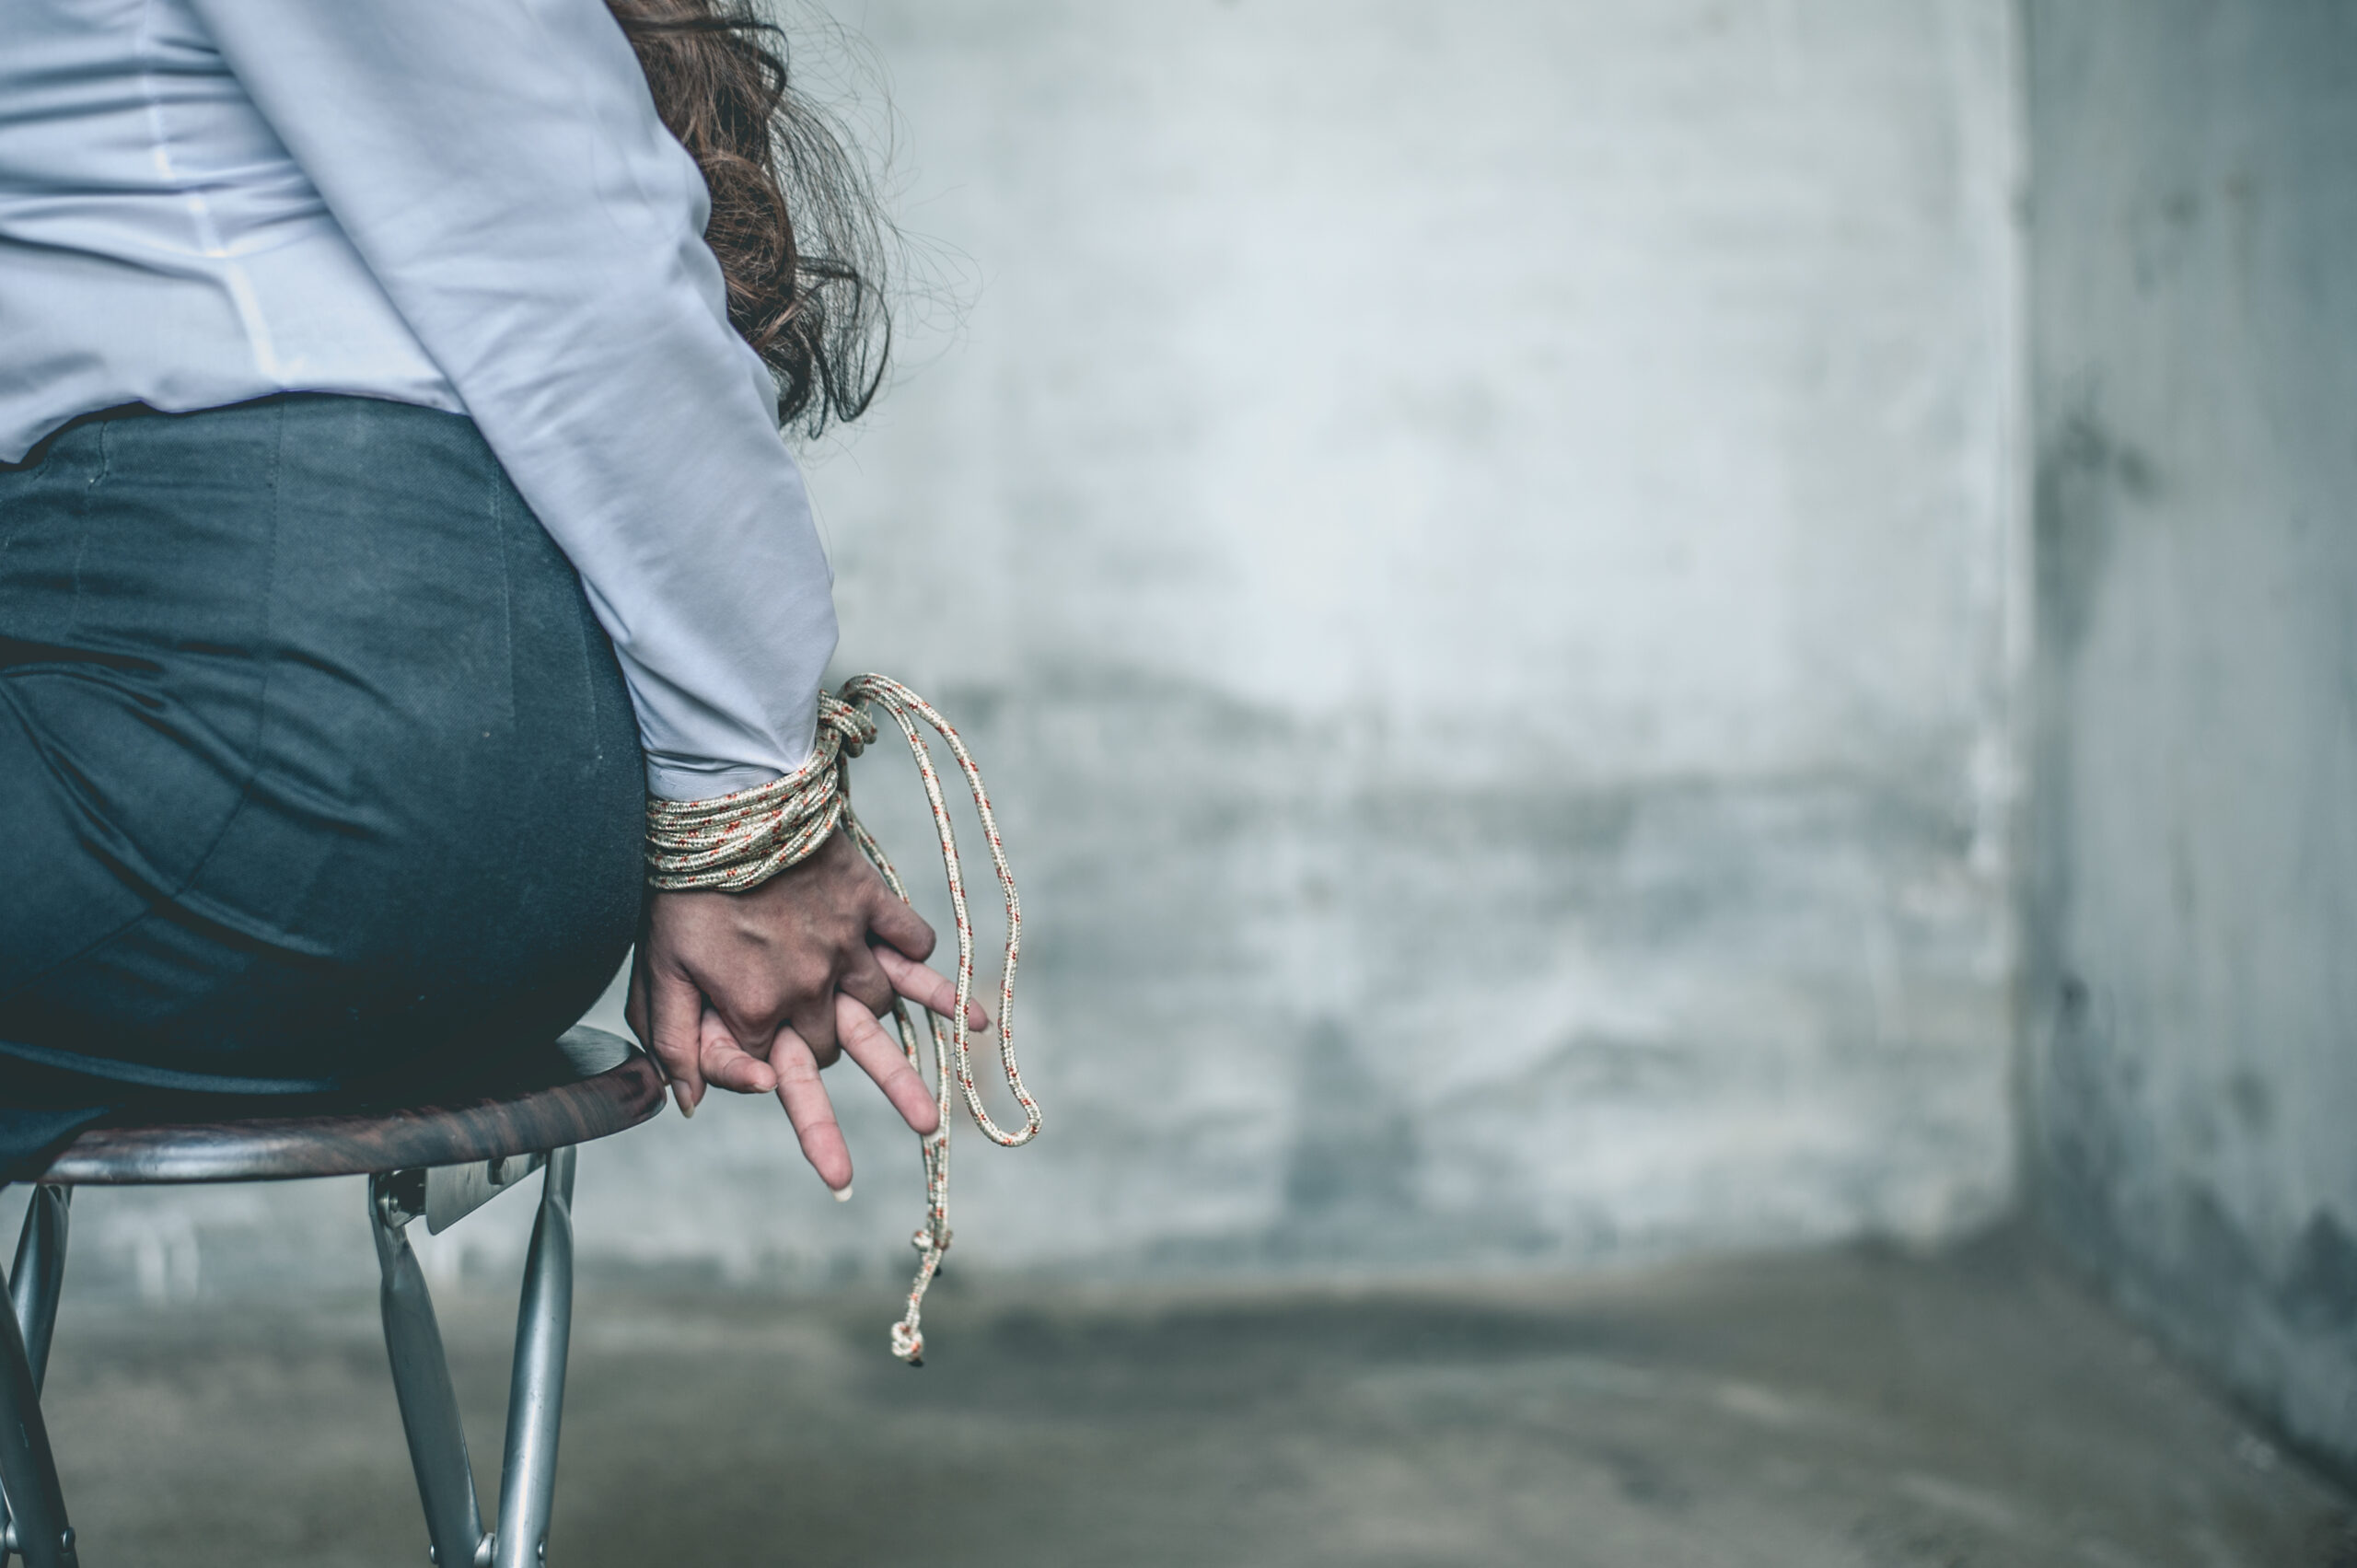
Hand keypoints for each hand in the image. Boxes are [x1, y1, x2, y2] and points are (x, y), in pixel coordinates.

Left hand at [625, 829, 986, 1189]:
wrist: (725, 807)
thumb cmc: (681, 892)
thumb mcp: (660, 972)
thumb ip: (674, 1042)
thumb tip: (690, 1103)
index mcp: (762, 1010)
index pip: (787, 1080)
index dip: (797, 1111)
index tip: (828, 1163)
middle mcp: (814, 987)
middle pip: (841, 1050)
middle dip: (858, 1079)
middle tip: (917, 1124)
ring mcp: (849, 945)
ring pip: (882, 1011)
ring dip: (909, 1060)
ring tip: (937, 1110)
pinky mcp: (870, 904)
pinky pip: (914, 946)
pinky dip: (937, 980)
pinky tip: (965, 1016)